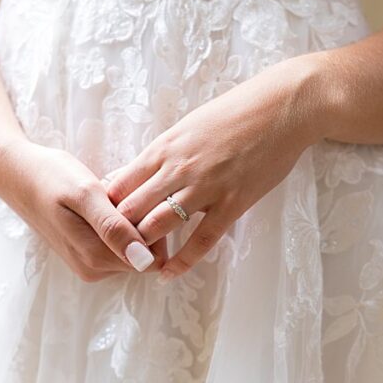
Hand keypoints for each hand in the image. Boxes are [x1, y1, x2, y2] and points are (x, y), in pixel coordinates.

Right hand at [0, 140, 165, 280]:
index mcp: (95, 258)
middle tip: (113, 194)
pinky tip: (100, 204)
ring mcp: (88, 265)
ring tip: (104, 197)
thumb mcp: (85, 195)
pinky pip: (117, 244)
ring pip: (131, 248)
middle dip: (139, 223)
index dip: (152, 226)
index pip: (151, 256)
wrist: (18, 176)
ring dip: (128, 221)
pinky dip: (117, 223)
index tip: (131, 199)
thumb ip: (114, 229)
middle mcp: (93, 269)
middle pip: (142, 255)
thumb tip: (144, 261)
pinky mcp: (85, 257)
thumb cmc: (51, 177)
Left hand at [108, 56, 322, 279]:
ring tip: (135, 263)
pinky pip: (201, 240)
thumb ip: (157, 156)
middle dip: (118, 234)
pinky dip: (181, 261)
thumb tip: (126, 177)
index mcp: (161, 149)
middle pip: (130, 210)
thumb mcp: (183, 128)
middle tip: (112, 252)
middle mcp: (176, 170)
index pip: (118, 186)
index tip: (100, 226)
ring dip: (143, 247)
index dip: (104, 209)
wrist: (282, 107)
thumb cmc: (232, 114)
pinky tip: (167, 275)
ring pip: (158, 226)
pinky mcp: (232, 203)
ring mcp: (204, 188)